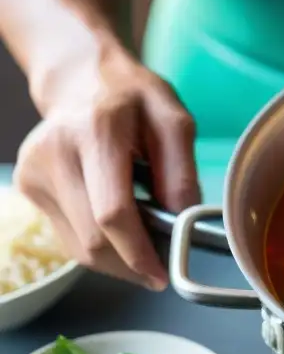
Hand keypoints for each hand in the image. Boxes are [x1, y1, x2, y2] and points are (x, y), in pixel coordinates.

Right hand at [13, 47, 199, 289]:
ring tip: (145, 245)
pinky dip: (99, 245)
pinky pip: (68, 236)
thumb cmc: (135, 100)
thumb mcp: (175, 122)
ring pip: (77, 246)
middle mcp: (55, 152)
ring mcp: (34, 171)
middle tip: (162, 265)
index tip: (163, 274)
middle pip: (92, 238)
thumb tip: (184, 222)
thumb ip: (182, 172)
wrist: (83, 79)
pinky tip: (120, 230)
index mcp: (96, 131)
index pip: (112, 212)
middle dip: (131, 263)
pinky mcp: (29, 186)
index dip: (138, 253)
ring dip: (116, 260)